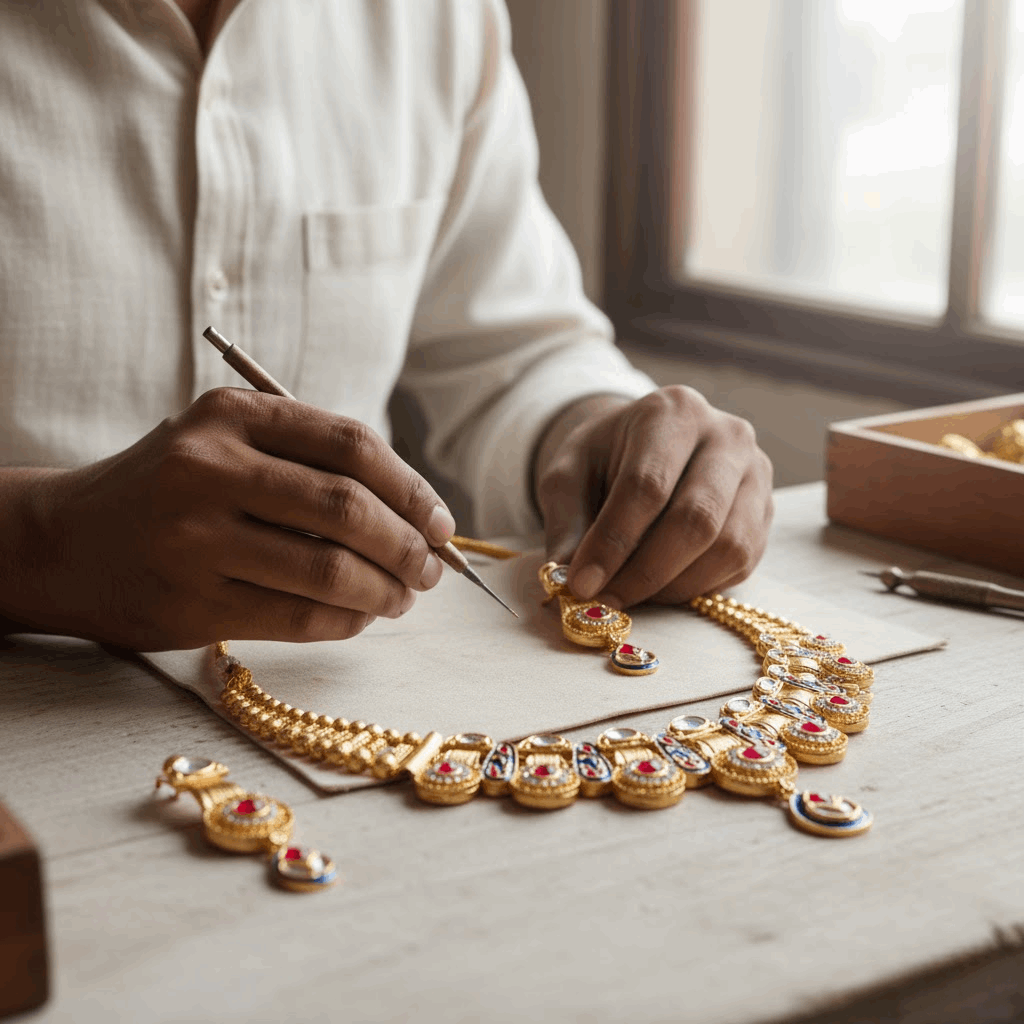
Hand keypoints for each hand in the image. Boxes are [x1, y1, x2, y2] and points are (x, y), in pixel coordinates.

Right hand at [1, 388, 455, 649]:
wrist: (62, 541)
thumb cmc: (169, 490)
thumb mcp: (225, 444)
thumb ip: (308, 463)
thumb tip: (415, 515)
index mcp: (232, 416)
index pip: (351, 444)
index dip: (411, 488)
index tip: (441, 522)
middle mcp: (210, 468)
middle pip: (348, 508)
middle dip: (408, 545)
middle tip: (431, 569)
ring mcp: (195, 537)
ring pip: (329, 569)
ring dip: (385, 590)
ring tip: (403, 596)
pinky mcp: (190, 601)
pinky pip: (297, 617)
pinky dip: (346, 621)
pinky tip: (360, 617)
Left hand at [534, 386, 773, 606]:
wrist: (642, 446)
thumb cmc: (602, 459)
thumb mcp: (568, 476)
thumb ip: (566, 523)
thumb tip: (567, 577)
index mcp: (672, 412)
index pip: (647, 485)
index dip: (613, 542)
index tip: (582, 584)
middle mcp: (726, 436)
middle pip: (696, 518)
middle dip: (646, 572)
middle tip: (608, 602)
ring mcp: (756, 474)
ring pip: (727, 546)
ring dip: (674, 586)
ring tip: (631, 594)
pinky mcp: (766, 512)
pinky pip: (740, 563)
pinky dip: (698, 586)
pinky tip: (662, 586)